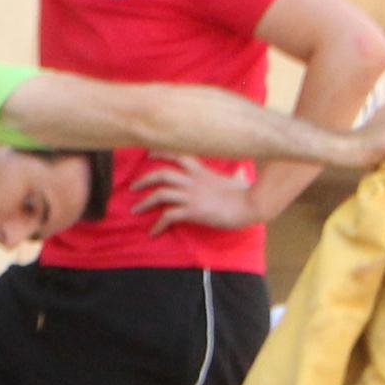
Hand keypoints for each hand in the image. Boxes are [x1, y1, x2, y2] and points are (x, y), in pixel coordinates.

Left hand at [128, 159, 263, 233]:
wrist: (251, 204)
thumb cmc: (247, 193)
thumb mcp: (239, 179)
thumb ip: (236, 174)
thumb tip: (241, 171)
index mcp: (202, 171)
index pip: (178, 155)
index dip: (161, 152)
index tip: (149, 153)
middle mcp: (193, 180)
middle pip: (162, 173)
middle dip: (144, 179)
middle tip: (133, 187)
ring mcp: (192, 195)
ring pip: (160, 193)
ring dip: (145, 202)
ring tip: (135, 210)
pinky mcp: (193, 211)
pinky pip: (168, 216)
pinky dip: (157, 224)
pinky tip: (153, 232)